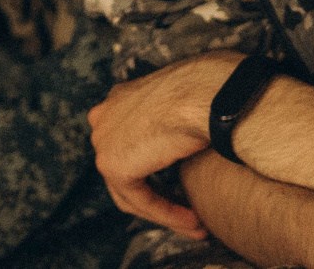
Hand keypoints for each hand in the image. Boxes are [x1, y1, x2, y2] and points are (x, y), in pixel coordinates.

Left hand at [89, 51, 243, 235]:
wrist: (205, 92)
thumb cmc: (210, 88)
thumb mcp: (187, 101)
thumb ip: (177, 118)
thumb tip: (190, 139)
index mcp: (120, 98)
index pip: (131, 146)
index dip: (157, 170)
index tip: (185, 189)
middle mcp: (104, 116)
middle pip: (129, 170)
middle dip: (160, 196)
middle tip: (192, 214)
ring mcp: (103, 140)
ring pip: (133, 190)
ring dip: (166, 212)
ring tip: (197, 225)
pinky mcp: (114, 166)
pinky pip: (141, 200)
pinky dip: (168, 214)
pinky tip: (193, 222)